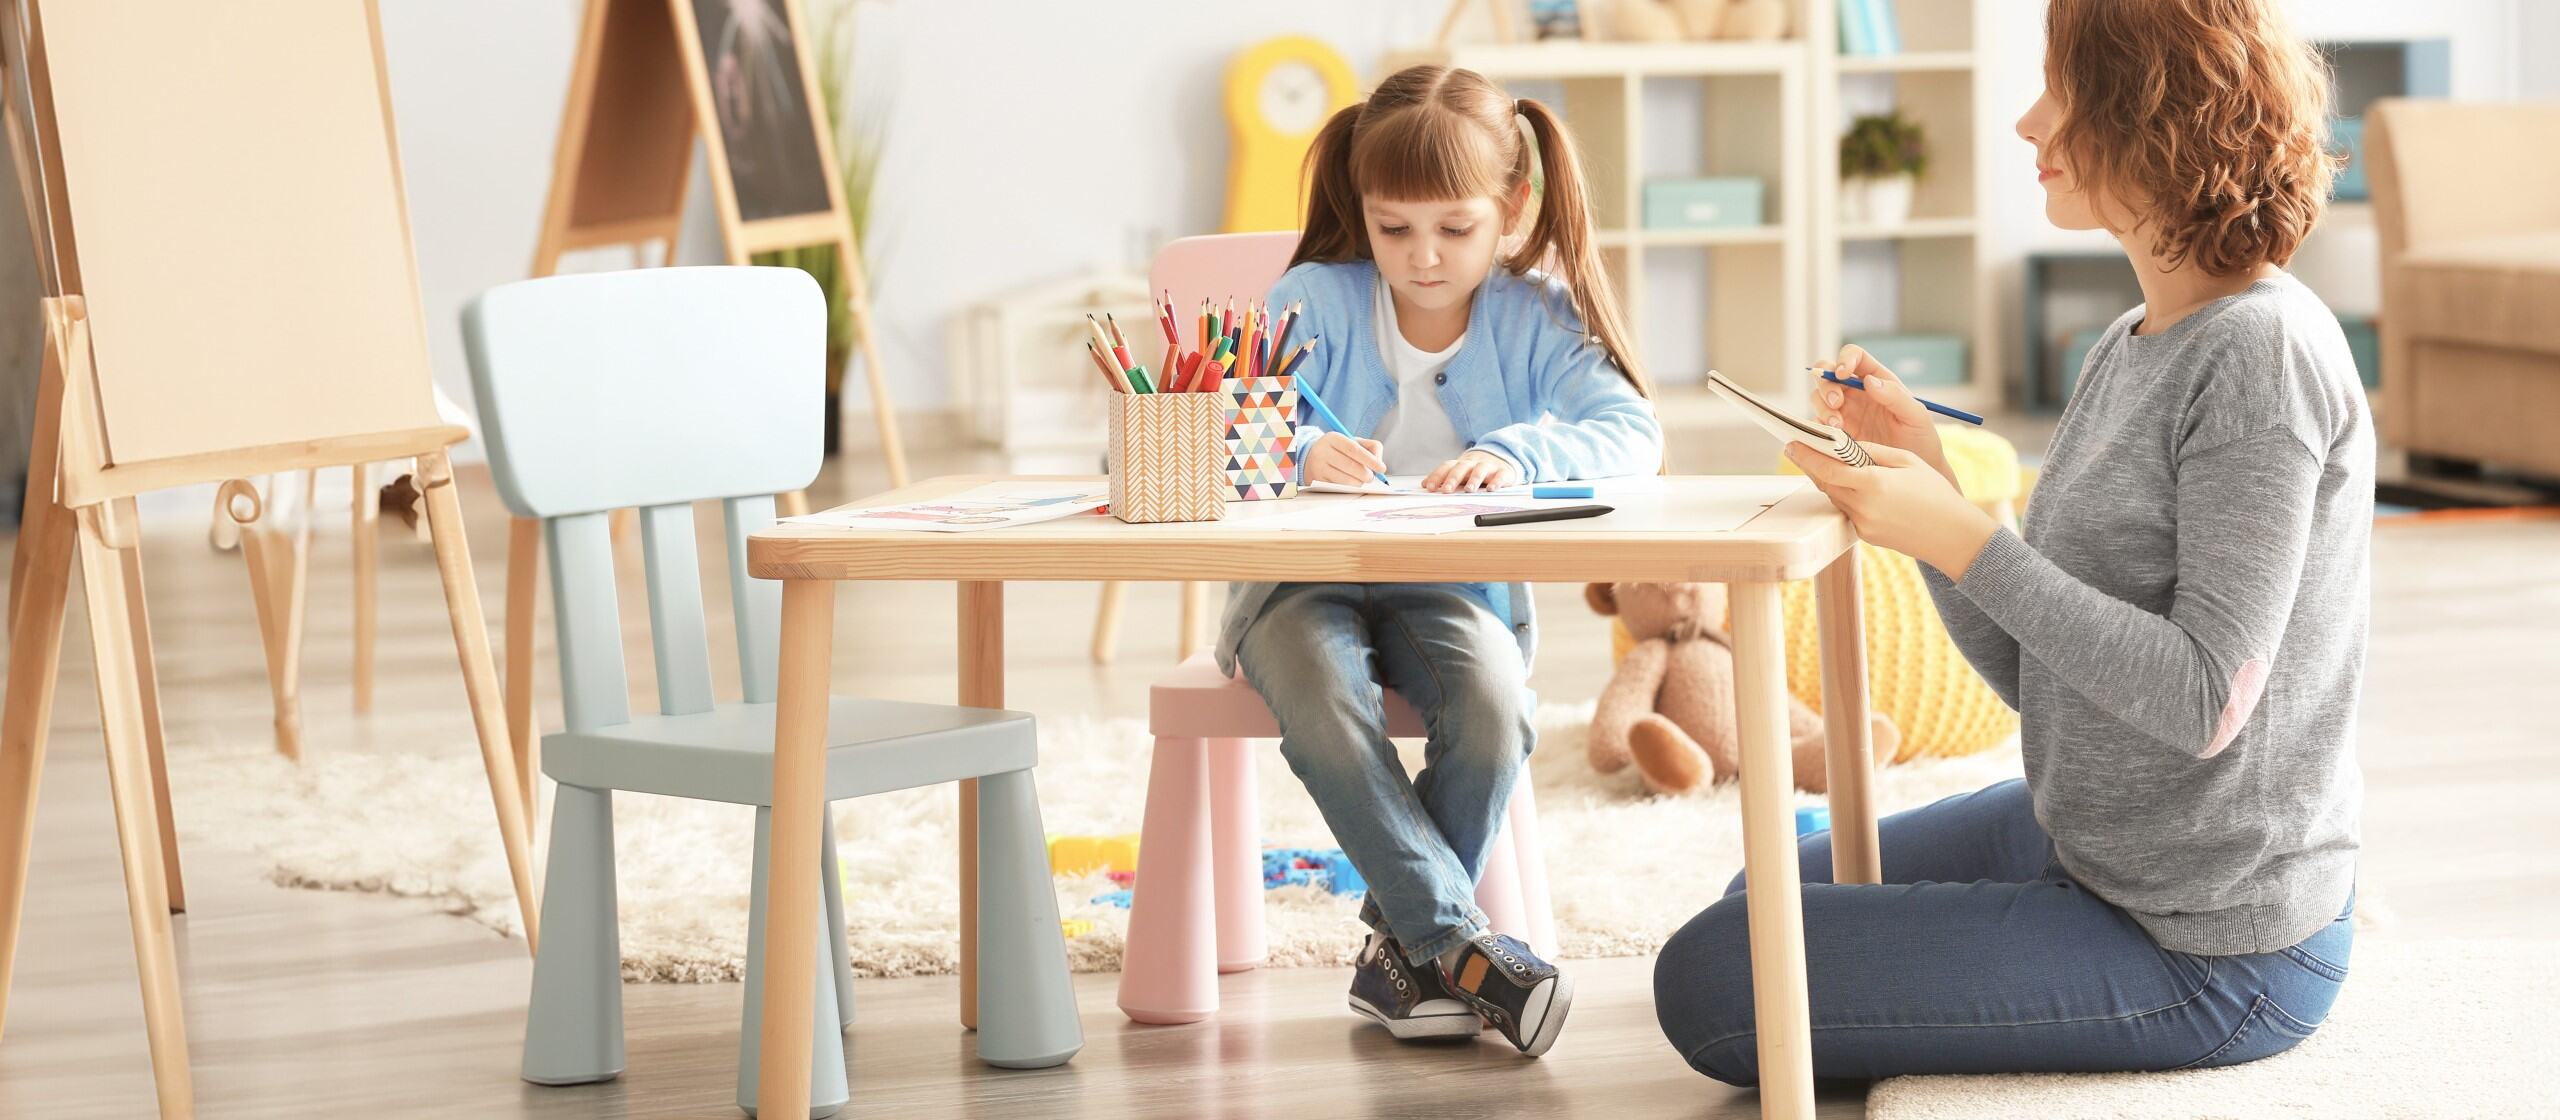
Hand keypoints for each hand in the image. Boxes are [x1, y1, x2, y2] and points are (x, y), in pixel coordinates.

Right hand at [1307, 432, 1388, 486]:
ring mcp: (1318, 467)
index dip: (1370, 459)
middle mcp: (1323, 452)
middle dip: (1366, 474)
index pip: (1354, 449)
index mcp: (1333, 438)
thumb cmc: (1339, 451)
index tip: (1382, 468)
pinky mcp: (1316, 481)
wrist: (1311, 458)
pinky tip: (1350, 483)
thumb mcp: (1353, 442)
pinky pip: (1338, 488)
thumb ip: (1372, 447)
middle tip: (1371, 477)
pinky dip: (1349, 488)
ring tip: (1361, 480)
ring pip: (1345, 480)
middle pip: (1350, 466)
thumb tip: (1379, 463)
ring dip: (1359, 483)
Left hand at [1423, 450, 1520, 492]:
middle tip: (1446, 490)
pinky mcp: (1503, 472)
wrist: (1501, 458)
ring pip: (1480, 470)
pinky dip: (1496, 482)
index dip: (1437, 476)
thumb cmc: (1475, 469)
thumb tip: (1425, 484)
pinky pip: (1500, 476)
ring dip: (1474, 480)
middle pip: (1462, 468)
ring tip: (1469, 490)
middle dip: (1453, 479)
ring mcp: (1488, 466)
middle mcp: (1473, 463)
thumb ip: (1443, 477)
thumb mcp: (1460, 472)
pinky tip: (1491, 489)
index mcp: (1461, 464)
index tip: (1429, 487)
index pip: (1447, 467)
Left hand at [1784, 442, 1998, 578]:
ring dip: (1830, 481)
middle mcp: (1863, 506)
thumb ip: (1873, 451)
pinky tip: (1854, 486)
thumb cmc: (1935, 492)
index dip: (1806, 456)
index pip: (1828, 468)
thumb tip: (1847, 445)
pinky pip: (1847, 511)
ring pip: (1835, 497)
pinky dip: (1846, 496)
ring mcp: (1863, 524)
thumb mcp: (1907, 461)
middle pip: (1826, 483)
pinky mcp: (1865, 536)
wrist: (1951, 536)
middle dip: (1812, 466)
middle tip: (1801, 449)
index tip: (1790, 445)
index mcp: (1874, 483)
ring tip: (1829, 464)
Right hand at [1812, 344, 1953, 485]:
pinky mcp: (1835, 433)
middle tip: (1837, 403)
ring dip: (1822, 407)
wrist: (1913, 474)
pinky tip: (1832, 438)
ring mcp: (1844, 412)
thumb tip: (1869, 381)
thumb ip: (1895, 396)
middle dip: (1827, 384)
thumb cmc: (1920, 440)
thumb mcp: (1915, 416)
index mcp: (1877, 380)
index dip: (1845, 359)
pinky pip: (1817, 424)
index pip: (1855, 355)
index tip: (1844, 373)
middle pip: (1828, 373)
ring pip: (1818, 397)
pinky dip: (1818, 427)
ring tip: (1837, 426)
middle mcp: (1856, 393)